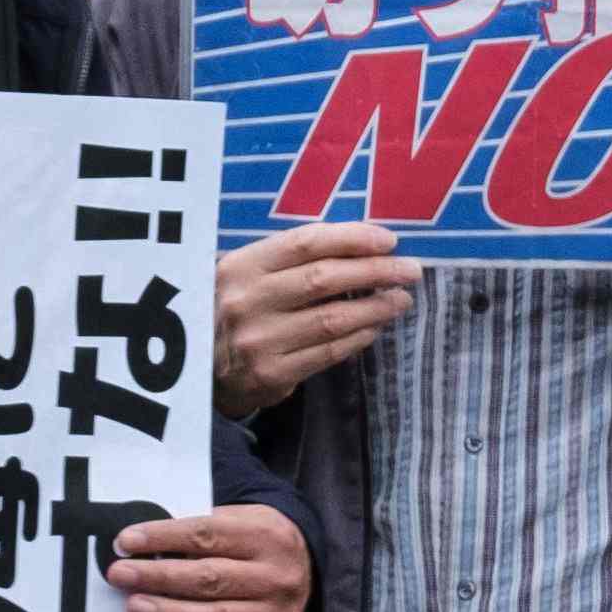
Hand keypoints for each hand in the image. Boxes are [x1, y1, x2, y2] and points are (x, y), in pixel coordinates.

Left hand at [109, 505, 308, 611]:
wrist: (303, 569)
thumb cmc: (252, 542)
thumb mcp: (237, 520)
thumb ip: (198, 531)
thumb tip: (139, 546)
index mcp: (268, 536)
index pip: (207, 535)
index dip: (163, 538)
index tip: (125, 541)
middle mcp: (278, 578)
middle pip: (210, 578)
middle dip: (158, 577)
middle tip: (120, 575)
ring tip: (135, 605)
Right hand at [216, 223, 415, 414]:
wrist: (201, 366)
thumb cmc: (240, 309)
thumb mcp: (251, 276)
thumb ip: (295, 260)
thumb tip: (366, 245)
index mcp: (243, 265)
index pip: (306, 242)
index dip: (352, 239)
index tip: (389, 240)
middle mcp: (247, 299)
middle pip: (324, 278)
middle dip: (376, 271)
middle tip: (410, 270)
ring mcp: (258, 338)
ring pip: (332, 318)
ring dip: (376, 307)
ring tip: (401, 299)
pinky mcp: (271, 373)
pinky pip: (328, 352)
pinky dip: (359, 337)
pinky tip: (375, 327)